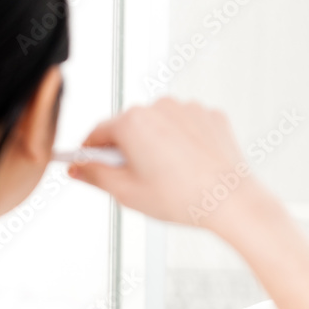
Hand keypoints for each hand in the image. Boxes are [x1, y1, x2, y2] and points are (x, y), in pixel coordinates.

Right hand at [67, 97, 264, 230]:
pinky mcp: (211, 116)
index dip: (90, 152)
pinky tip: (190, 167)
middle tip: (137, 180)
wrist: (231, 201)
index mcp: (132, 122)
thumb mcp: (127, 194)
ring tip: (170, 176)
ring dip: (158, 144)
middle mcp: (159, 107)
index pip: (98, 133)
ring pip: (161, 126)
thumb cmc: (183, 199)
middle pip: (130, 127)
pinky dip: (184, 143)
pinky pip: (188, 127)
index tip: (89, 163)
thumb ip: (95, 177)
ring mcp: (188, 109)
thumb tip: (77, 169)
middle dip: (128, 150)